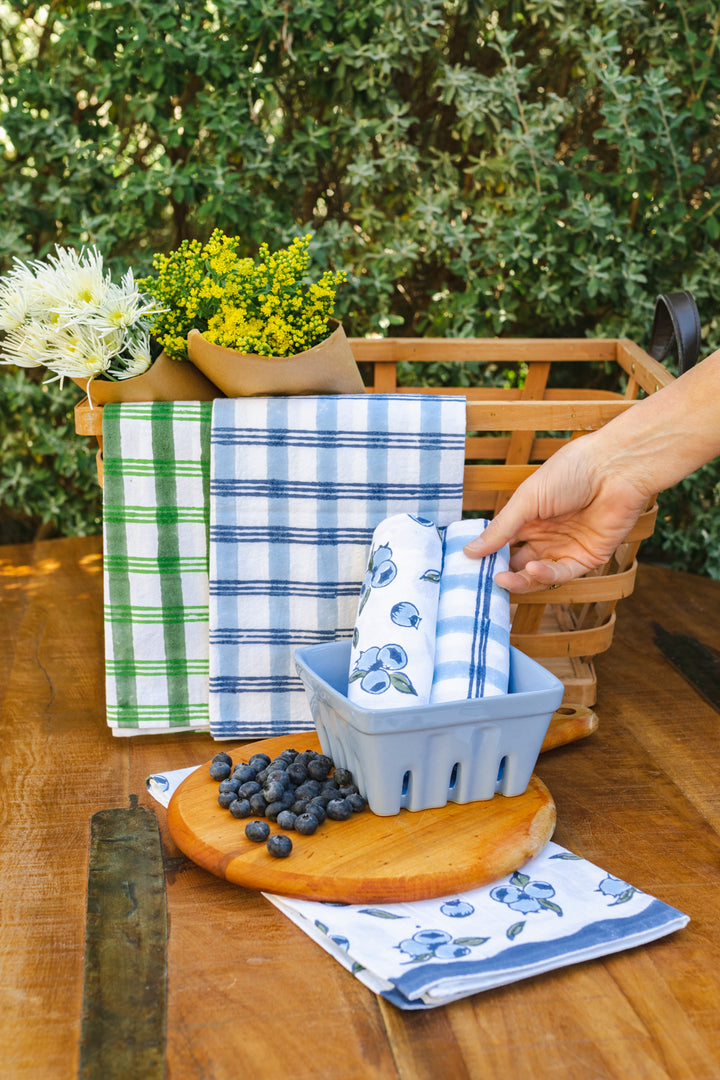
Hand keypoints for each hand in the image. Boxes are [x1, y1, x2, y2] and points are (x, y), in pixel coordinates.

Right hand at [463, 436, 649, 592]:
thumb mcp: (526, 500)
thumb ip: (500, 529)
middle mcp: (547, 534)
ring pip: (538, 575)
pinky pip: (562, 575)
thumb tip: (469, 550)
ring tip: (502, 580)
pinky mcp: (587, 558)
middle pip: (518, 563)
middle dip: (502, 573)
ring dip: (520, 580)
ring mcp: (566, 547)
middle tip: (484, 580)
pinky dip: (545, 577)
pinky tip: (533, 570)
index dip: (487, 556)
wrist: (615, 468)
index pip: (503, 543)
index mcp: (529, 517)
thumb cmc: (570, 472)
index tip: (468, 567)